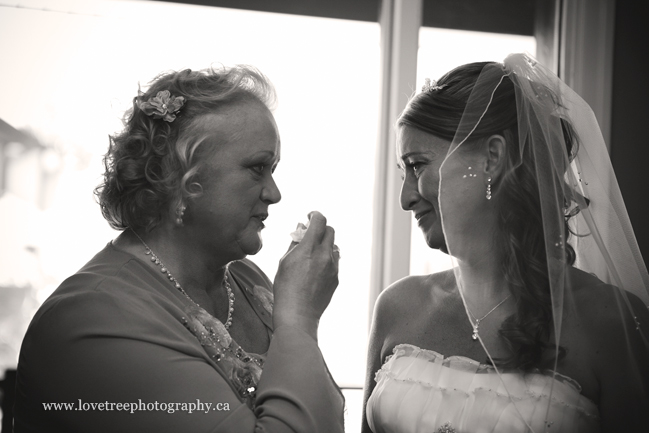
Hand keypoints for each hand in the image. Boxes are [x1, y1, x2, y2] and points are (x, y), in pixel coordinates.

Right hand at [273, 211, 339, 338]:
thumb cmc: (285, 289)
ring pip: (334, 246)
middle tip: (310, 234)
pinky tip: (314, 269)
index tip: (309, 217)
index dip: (314, 215)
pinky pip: (334, 261)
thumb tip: (300, 227)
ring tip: (311, 253)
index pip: (319, 221)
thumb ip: (294, 242)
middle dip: (320, 228)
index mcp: (309, 249)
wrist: (298, 315)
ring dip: (324, 244)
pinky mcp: (336, 278)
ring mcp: (333, 267)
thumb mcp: (284, 262)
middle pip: (330, 230)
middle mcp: (324, 256)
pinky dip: (327, 258)